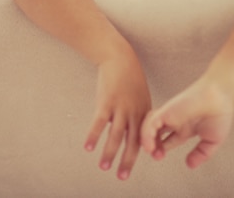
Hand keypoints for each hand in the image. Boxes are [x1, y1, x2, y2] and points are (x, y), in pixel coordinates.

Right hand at [84, 56, 150, 179]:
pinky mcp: (106, 101)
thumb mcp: (140, 95)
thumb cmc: (129, 76)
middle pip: (133, 141)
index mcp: (145, 112)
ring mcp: (121, 107)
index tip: (136, 165)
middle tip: (122, 176)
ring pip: (116, 136)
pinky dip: (93, 136)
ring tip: (104, 167)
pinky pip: (99, 123)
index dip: (142, 153)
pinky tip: (88, 147)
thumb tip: (132, 130)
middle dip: (127, 161)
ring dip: (109, 153)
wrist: (119, 57)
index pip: (145, 138)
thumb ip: (138, 113)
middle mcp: (135, 112)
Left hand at [140, 78, 233, 168]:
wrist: (220, 97)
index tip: (161, 157)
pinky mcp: (167, 111)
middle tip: (157, 156)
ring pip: (149, 126)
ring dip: (146, 140)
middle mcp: (175, 121)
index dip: (162, 149)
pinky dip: (146, 134)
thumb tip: (190, 165)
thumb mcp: (212, 140)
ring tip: (151, 152)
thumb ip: (201, 154)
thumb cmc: (220, 113)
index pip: (167, 140)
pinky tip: (150, 146)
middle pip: (155, 134)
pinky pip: (150, 122)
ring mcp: (170, 115)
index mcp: (185, 127)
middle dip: (152, 146)